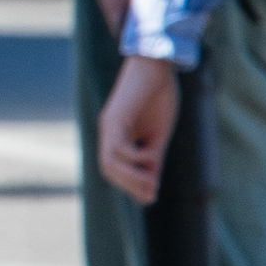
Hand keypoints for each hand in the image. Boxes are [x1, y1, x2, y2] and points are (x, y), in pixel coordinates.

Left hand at [99, 53, 180, 204]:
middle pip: (108, 170)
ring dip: (131, 177)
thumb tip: (151, 190)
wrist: (156, 67)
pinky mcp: (114, 117)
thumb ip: (152, 160)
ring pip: (109, 162)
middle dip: (129, 186)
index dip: (130, 186)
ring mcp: (109, 125)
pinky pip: (117, 146)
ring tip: (152, 180)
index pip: (114, 170)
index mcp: (117, 137)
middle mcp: (108, 132)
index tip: (149, 197)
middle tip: (152, 194)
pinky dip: (132, 157)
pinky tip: (149, 156)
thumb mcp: (158, 136)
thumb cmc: (158, 97)